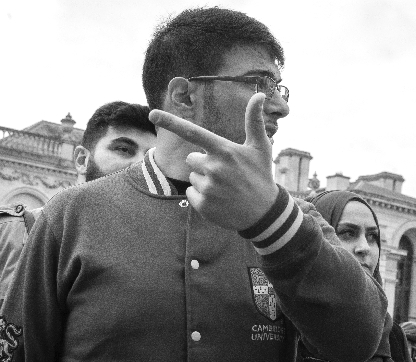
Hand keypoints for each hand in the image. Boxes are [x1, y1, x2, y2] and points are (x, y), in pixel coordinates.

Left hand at [149, 93, 278, 231]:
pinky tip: (219, 199)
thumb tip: (259, 94)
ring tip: (224, 188)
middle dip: (203, 164)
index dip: (171, 122)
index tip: (152, 114)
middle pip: (191, 159)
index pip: (192, 132)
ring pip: (192, 177)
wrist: (264, 213)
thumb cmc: (261, 175)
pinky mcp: (203, 205)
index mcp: (224, 150)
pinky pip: (190, 192)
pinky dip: (201, 196)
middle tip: (225, 173)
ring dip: (204, 181)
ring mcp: (207, 187)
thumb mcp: (261, 147)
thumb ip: (254, 120)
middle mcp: (213, 167)